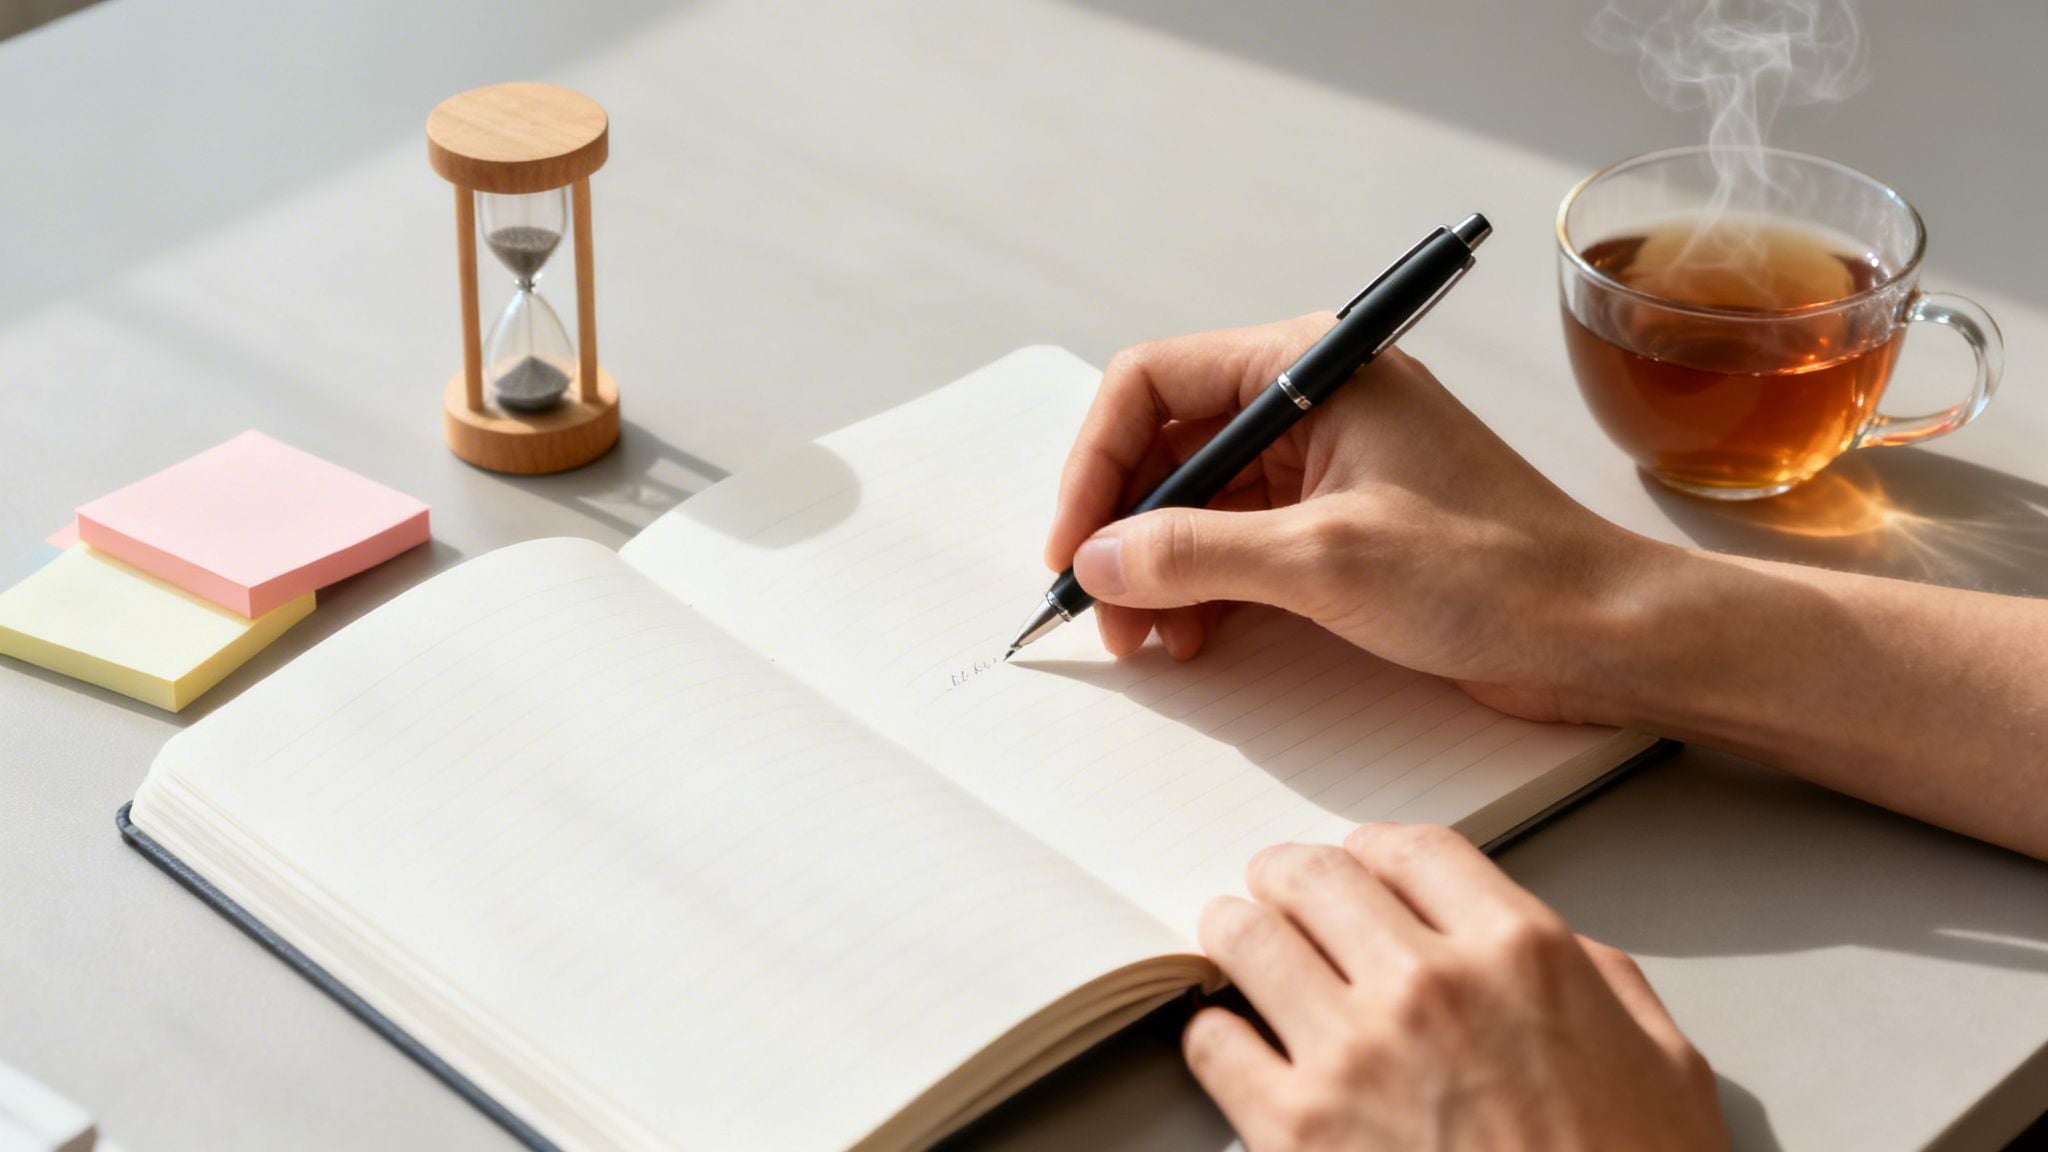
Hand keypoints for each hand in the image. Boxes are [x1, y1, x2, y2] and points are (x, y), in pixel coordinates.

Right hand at [1045, 316, 1660, 722]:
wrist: (1601, 634)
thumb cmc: (1500, 572)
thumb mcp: (1325, 562)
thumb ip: (1195, 553)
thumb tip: (1098, 558)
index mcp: (1316, 366)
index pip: (1155, 382)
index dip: (1098, 464)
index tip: (1073, 544)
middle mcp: (1315, 402)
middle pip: (1169, 445)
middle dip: (1125, 528)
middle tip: (1102, 609)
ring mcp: (1326, 465)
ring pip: (1198, 501)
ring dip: (1158, 568)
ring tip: (1149, 639)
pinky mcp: (1339, 526)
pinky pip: (1238, 543)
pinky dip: (1203, 589)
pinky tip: (1193, 636)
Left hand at [1185, 824, 1727, 1151]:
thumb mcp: (1662, 1065)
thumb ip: (1600, 984)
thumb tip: (1556, 953)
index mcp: (1522, 954)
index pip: (1412, 850)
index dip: (1372, 851)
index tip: (1357, 864)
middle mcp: (1430, 984)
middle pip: (1315, 877)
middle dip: (1289, 879)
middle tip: (1276, 892)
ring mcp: (1354, 1055)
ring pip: (1247, 939)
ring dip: (1237, 934)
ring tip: (1235, 944)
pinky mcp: (1295, 1131)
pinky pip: (1213, 1043)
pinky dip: (1214, 1033)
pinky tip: (1231, 1041)